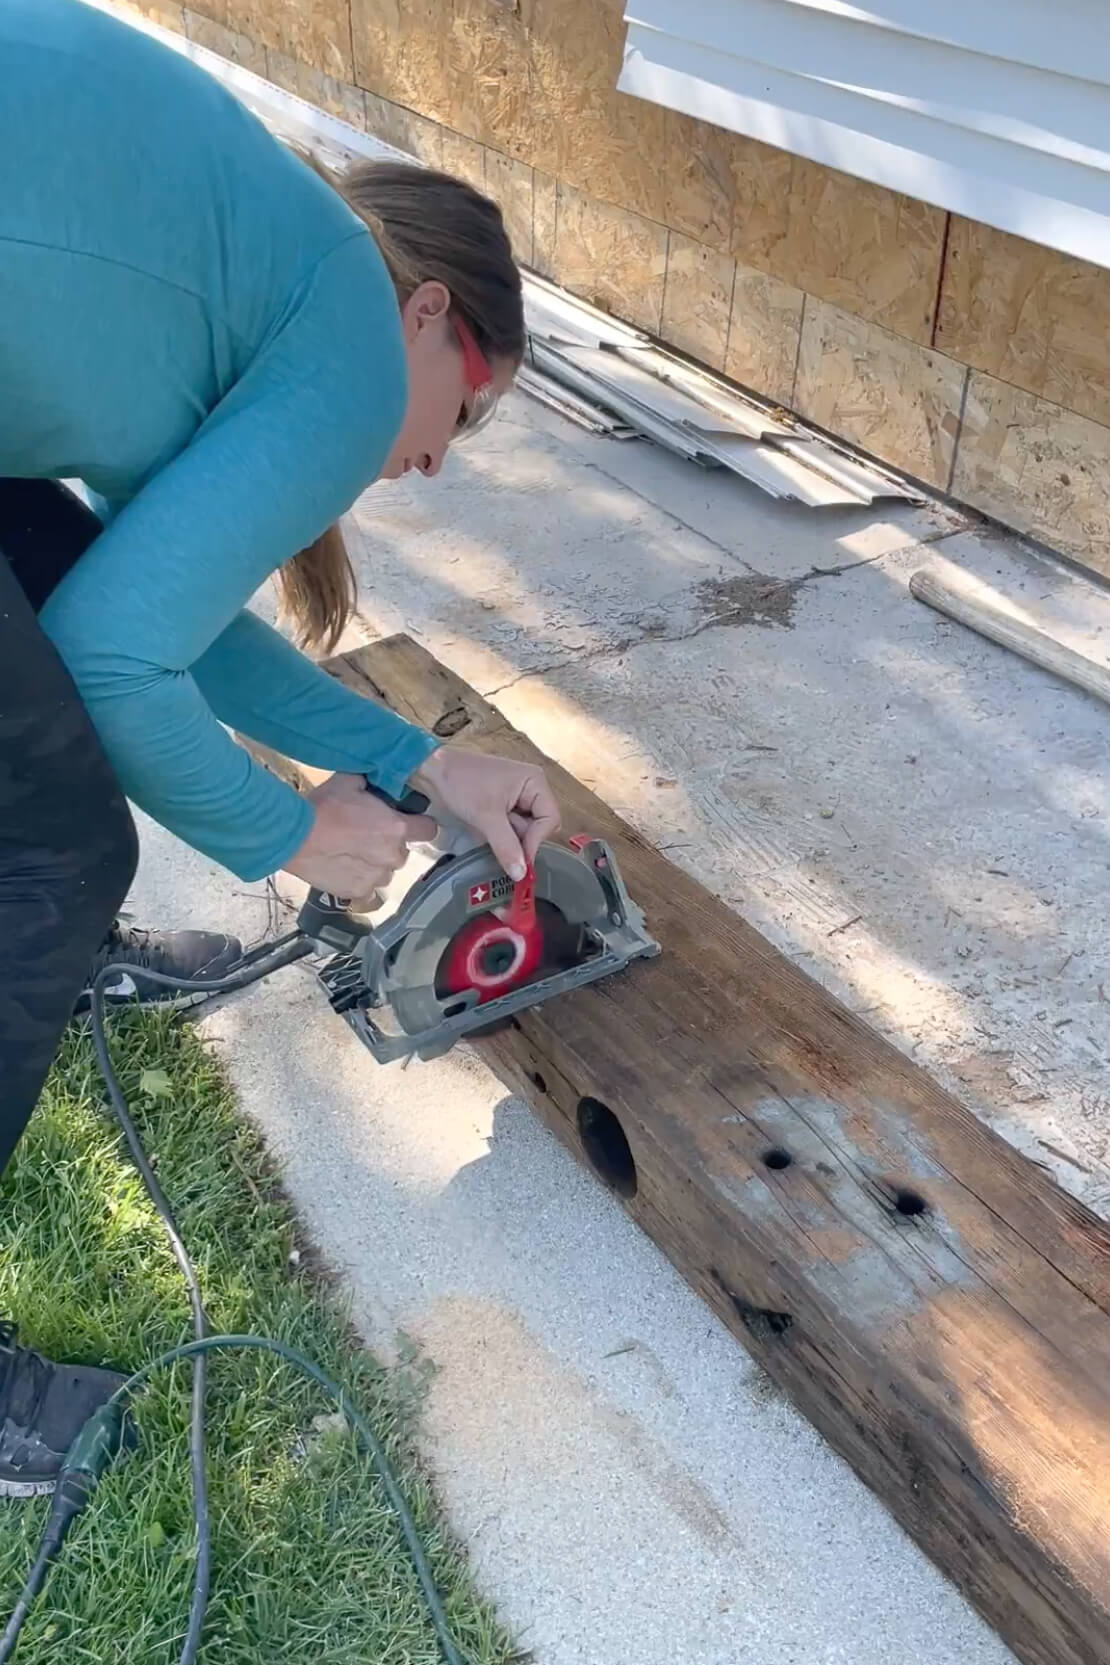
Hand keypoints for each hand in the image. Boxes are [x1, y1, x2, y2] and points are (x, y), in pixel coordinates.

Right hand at [283, 772, 435, 898]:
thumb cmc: (324, 806)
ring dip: (375, 865)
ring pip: (385, 872)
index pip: (428, 829)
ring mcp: (377, 878)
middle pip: (403, 851)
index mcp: (398, 828)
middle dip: (389, 845)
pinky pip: (367, 889)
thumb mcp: (350, 781)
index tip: (408, 822)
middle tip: (366, 836)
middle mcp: (393, 856)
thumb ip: (372, 783)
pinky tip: (343, 869)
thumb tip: (379, 777)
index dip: (419, 824)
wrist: (294, 836)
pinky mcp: (358, 892)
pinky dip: (358, 881)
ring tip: (351, 854)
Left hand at [410, 748, 560, 879]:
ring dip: (508, 839)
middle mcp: (531, 788)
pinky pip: (510, 828)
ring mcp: (516, 797)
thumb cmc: (461, 784)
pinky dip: (500, 836)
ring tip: (488, 836)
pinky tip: (485, 835)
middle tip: (502, 849)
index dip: (536, 841)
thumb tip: (521, 875)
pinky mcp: (502, 805)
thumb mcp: (486, 817)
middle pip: (538, 826)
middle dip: (521, 840)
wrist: (431, 770)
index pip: (549, 819)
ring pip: (523, 830)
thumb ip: (507, 846)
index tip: (519, 860)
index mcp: (535, 782)